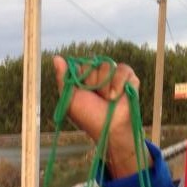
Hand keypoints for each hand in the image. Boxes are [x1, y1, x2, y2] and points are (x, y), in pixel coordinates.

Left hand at [53, 55, 150, 177]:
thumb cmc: (88, 117)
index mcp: (85, 79)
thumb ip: (63, 78)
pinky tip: (116, 96)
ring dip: (105, 86)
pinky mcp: (130, 79)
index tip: (81, 90)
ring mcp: (115, 76)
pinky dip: (118, 83)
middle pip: (93, 63)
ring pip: (107, 65)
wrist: (109, 129)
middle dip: (92, 82)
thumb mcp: (70, 99)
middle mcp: (100, 75)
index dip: (80, 76)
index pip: (81, 64)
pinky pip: (123, 69)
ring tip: (107, 99)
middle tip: (95, 97)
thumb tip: (56, 58)